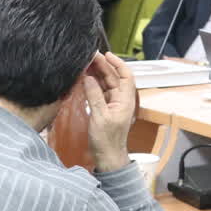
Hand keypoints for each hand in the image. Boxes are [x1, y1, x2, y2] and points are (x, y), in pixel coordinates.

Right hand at [82, 51, 136, 172]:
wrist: (107, 156)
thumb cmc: (107, 140)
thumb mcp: (99, 116)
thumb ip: (94, 95)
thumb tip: (89, 77)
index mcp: (125, 100)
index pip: (126, 75)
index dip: (117, 63)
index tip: (106, 54)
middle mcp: (121, 99)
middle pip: (114, 77)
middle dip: (103, 66)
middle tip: (89, 56)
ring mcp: (113, 103)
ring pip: (106, 83)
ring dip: (97, 73)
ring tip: (85, 64)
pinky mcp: (106, 108)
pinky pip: (100, 91)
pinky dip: (93, 83)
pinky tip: (85, 78)